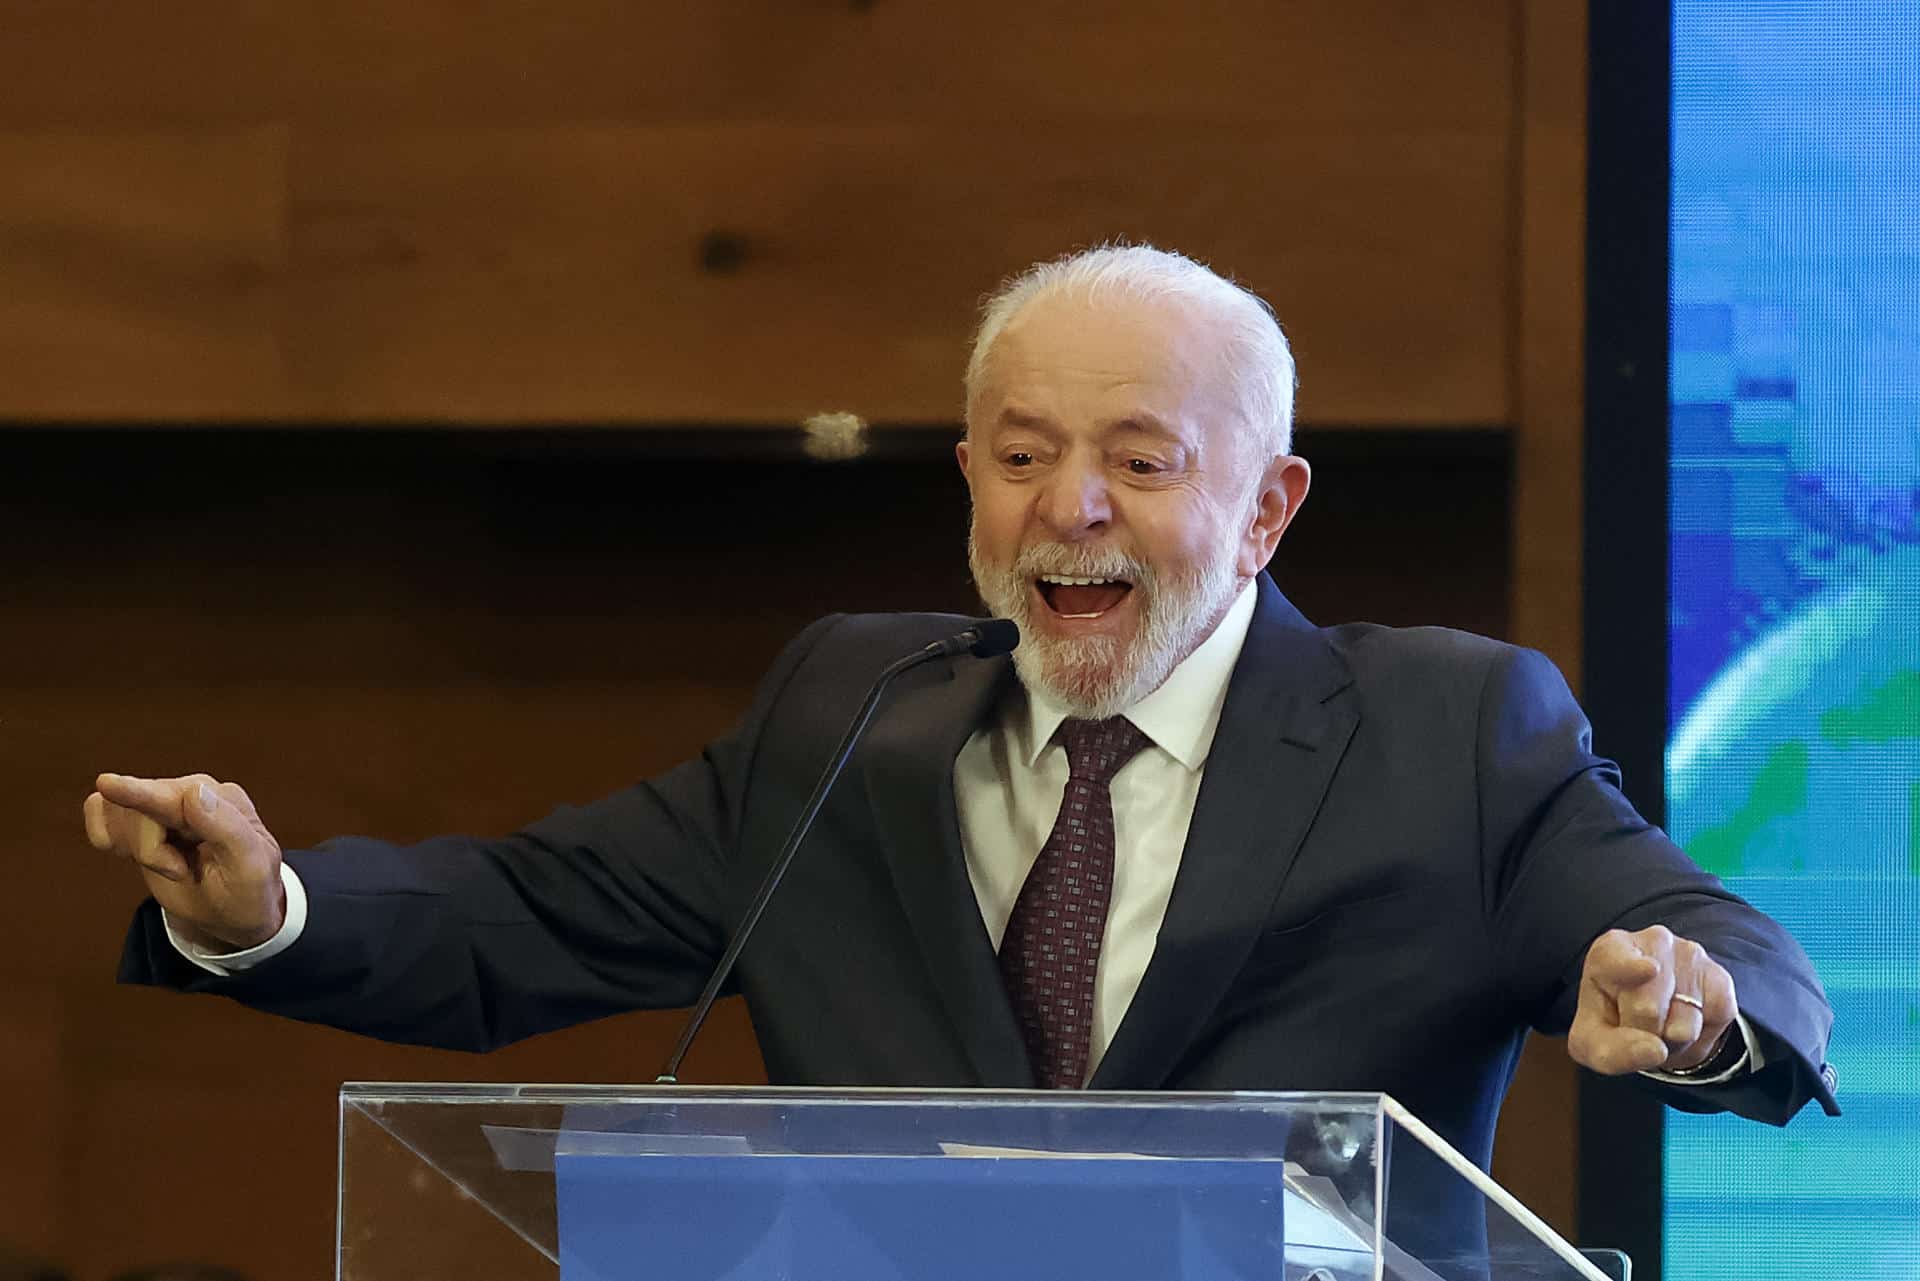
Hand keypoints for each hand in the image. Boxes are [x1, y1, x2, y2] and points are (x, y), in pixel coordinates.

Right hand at [83, 773, 285, 951]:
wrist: (234, 911)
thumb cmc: (248, 890)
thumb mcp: (249, 867)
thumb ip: (226, 827)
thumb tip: (194, 790)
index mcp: (224, 800)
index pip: (175, 794)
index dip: (138, 793)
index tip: (105, 783)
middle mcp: (191, 792)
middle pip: (142, 810)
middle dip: (153, 852)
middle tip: (183, 872)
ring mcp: (164, 803)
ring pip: (118, 813)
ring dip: (139, 850)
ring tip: (175, 867)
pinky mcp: (141, 819)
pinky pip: (102, 813)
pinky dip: (106, 835)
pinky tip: (132, 853)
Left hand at [1568, 925, 1737, 1074]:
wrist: (1650, 1016)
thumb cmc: (1613, 1019)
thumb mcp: (1595, 1041)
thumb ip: (1611, 1051)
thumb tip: (1655, 1049)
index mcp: (1609, 950)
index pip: (1618, 957)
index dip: (1631, 966)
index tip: (1649, 969)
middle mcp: (1653, 943)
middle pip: (1648, 1010)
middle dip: (1642, 1034)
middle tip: (1638, 1026)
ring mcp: (1690, 956)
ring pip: (1684, 1024)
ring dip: (1671, 1041)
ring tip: (1661, 1025)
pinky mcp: (1720, 978)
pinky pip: (1714, 1022)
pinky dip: (1700, 1038)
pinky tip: (1685, 1020)